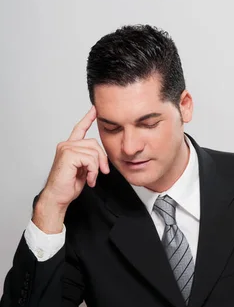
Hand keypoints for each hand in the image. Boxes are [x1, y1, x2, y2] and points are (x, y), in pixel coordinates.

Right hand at [33, 106, 109, 231]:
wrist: (58, 197)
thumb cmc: (68, 185)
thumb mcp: (84, 169)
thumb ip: (90, 159)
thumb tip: (101, 157)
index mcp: (70, 147)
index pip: (80, 129)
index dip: (88, 118)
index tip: (95, 109)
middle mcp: (66, 145)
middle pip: (94, 142)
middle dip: (102, 158)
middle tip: (103, 172)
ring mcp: (66, 149)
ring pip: (94, 152)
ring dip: (97, 168)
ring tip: (92, 178)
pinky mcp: (68, 155)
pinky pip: (90, 159)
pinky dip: (93, 171)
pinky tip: (89, 180)